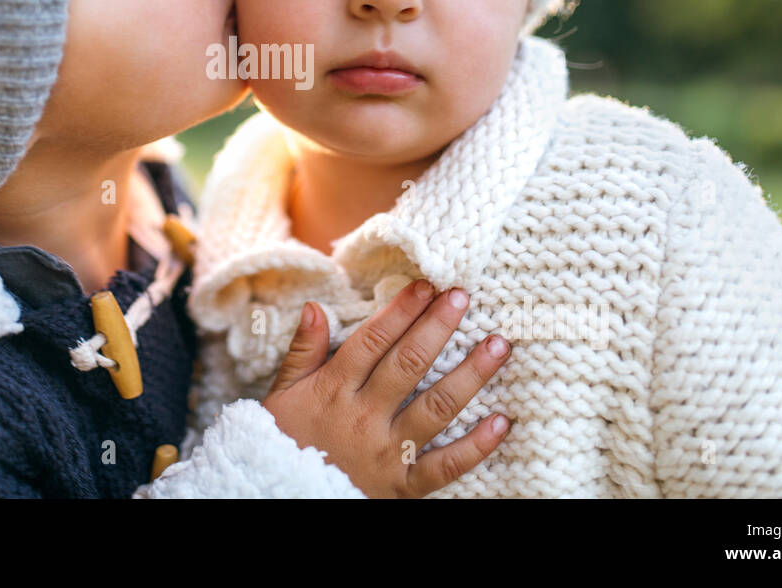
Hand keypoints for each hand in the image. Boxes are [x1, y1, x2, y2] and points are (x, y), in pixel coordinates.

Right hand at [262, 278, 510, 497]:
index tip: (427, 285)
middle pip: (408, 365)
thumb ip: (303, 351)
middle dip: (438, 328)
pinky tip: (501, 421)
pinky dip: (476, 446)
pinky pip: (444, 465)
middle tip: (463, 298)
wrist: (280, 496)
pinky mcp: (402, 485)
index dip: (401, 310)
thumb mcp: (283, 393)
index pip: (373, 341)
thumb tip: (315, 306)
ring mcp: (386, 452)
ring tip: (497, 347)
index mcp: (334, 389)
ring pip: (436, 409)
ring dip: (470, 376)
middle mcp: (364, 418)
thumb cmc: (285, 439)